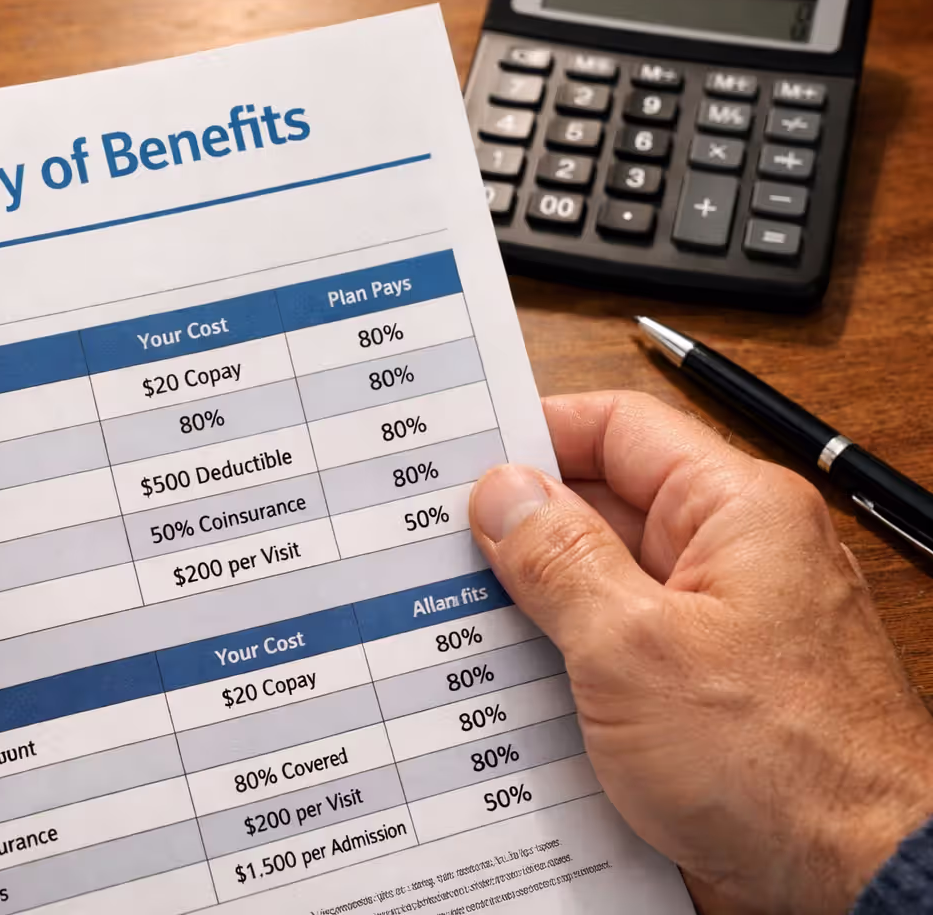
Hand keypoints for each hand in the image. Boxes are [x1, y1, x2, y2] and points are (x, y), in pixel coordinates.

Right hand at [468, 391, 932, 913]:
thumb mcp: (631, 649)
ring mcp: (724, 624)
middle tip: (438, 549)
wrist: (860, 882)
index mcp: (736, 512)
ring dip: (540, 600)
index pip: (620, 429)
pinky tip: (513, 680)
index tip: (462, 462)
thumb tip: (502, 493)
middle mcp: (735, 556)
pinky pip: (624, 644)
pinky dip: (569, 654)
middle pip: (608, 505)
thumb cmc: (779, 765)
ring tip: (462, 617)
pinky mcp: (712, 687)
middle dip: (523, 527)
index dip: (536, 434)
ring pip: (608, 581)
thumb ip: (558, 559)